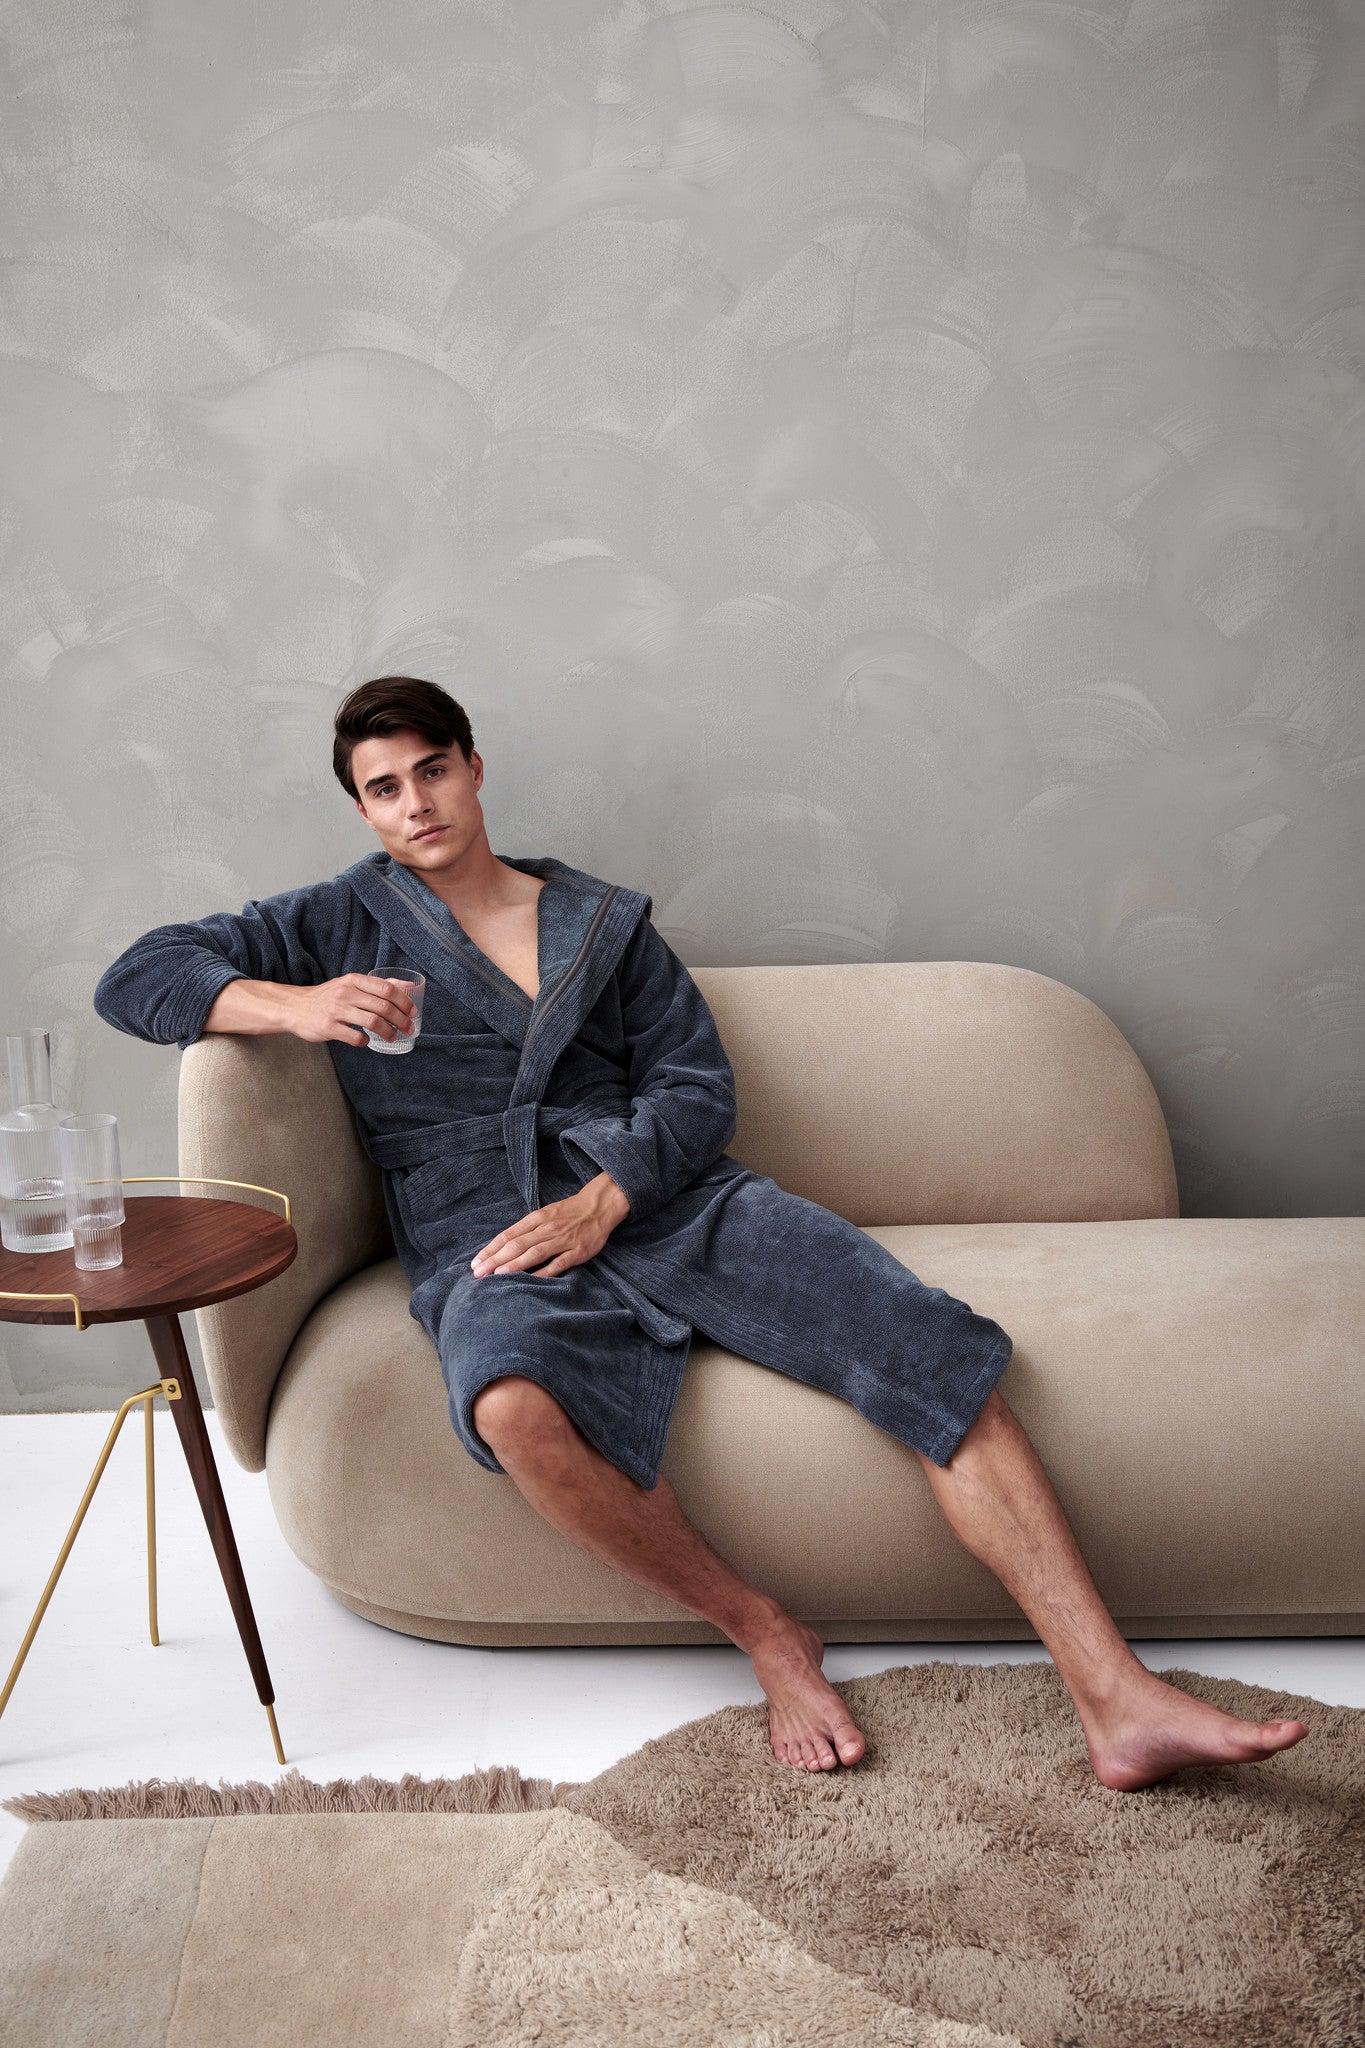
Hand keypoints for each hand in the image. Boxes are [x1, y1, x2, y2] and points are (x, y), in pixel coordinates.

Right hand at [285, 974, 417, 1047]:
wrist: (295, 1007)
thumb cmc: (328, 997)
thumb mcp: (351, 984)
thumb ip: (378, 985)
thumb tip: (408, 986)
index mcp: (353, 980)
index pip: (386, 988)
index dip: (404, 1002)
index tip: (412, 1012)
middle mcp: (346, 993)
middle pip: (383, 1006)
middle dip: (401, 1020)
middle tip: (408, 1028)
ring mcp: (336, 1010)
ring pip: (372, 1022)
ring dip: (388, 1032)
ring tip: (393, 1037)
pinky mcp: (328, 1027)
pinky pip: (355, 1037)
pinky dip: (365, 1041)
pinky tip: (366, 1041)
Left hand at [470, 1173, 629, 1279]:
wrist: (599, 1206)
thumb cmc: (568, 1212)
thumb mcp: (544, 1214)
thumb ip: (526, 1230)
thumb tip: (502, 1247)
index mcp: (536, 1219)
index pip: (508, 1235)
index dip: (491, 1249)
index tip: (476, 1262)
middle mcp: (546, 1228)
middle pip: (517, 1245)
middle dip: (495, 1260)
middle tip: (479, 1273)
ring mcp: (563, 1240)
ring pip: (534, 1253)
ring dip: (514, 1265)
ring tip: (497, 1275)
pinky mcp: (578, 1251)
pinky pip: (559, 1263)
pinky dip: (545, 1271)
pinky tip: (531, 1280)